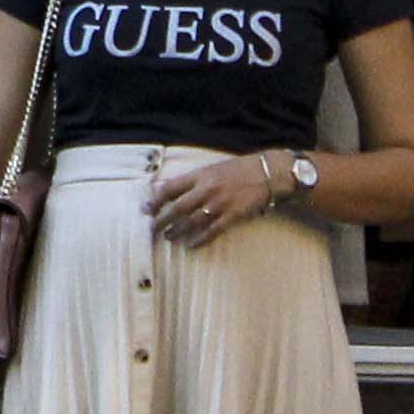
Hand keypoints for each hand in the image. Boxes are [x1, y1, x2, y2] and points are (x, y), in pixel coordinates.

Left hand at [148, 152, 287, 245]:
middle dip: (162, 219)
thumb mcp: (213, 168)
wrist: (268, 172)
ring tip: (168, 237)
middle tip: (152, 228)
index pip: (170, 188)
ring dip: (177, 231)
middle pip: (177, 208)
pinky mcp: (233, 215)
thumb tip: (169, 189)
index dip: (155, 199)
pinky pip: (212, 231)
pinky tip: (190, 245)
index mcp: (200, 175)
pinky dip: (199, 239)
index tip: (145, 208)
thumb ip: (193, 179)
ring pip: (192, 221)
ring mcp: (220, 203)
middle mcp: (207, 189)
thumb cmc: (239, 169)